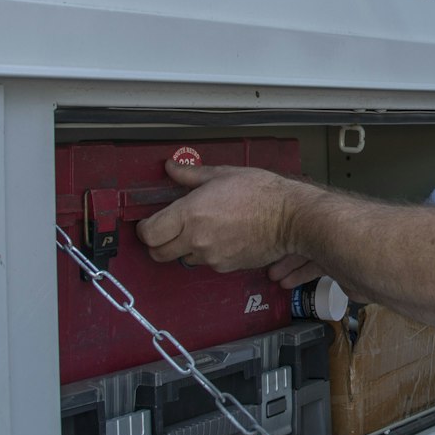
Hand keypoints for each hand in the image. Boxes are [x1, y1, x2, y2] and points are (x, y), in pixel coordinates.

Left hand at [138, 160, 309, 272]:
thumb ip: (190, 174)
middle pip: (158, 253)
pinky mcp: (225, 266)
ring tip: (201, 230)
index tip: (149, 223)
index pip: (149, 233)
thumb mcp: (222, 174)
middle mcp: (196, 239)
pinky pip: (206, 263)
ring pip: (182, 259)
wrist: (290, 218)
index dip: (145, 229)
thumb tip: (171, 167)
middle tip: (167, 230)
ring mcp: (211, 256)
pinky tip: (220, 237)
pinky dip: (207, 254)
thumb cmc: (261, 193)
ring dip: (184, 248)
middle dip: (158, 243)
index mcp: (191, 213)